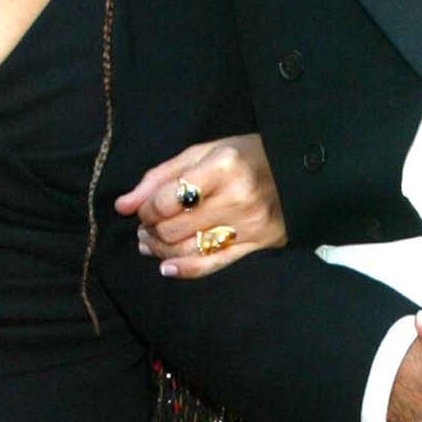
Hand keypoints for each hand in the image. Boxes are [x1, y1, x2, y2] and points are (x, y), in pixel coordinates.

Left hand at [114, 133, 285, 277]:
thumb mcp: (203, 153)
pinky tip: (168, 266)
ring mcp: (248, 226)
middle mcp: (237, 198)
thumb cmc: (246, 157)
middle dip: (151, 230)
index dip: (146, 209)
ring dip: (162, 250)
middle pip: (174, 229)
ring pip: (188, 250)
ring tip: (153, 243)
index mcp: (222, 167)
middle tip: (148, 226)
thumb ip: (160, 177)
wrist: (298, 173)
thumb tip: (123, 206)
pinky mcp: (257, 246)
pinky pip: (212, 264)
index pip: (167, 200)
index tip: (146, 208)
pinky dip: (184, 269)